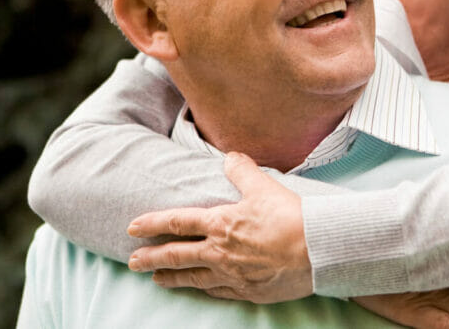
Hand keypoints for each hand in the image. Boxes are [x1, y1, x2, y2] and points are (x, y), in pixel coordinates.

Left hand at [126, 151, 312, 302]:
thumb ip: (242, 170)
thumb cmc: (290, 217)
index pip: (178, 222)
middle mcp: (220, 251)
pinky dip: (202, 289)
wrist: (316, 250)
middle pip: (177, 255)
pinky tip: (198, 289)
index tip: (132, 227)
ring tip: (157, 279)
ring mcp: (232, 274)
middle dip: (151, 258)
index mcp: (221, 223)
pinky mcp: (247, 290)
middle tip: (132, 262)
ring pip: (192, 278)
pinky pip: (217, 291)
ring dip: (171, 277)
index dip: (153, 223)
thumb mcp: (264, 186)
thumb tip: (229, 156)